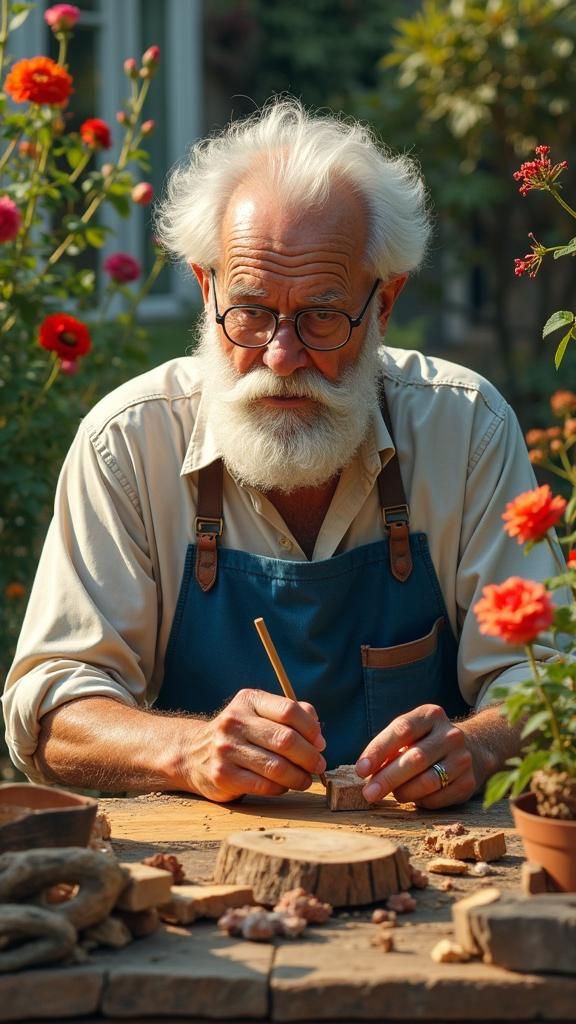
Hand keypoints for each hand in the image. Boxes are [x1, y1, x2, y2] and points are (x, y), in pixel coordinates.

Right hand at [186, 688, 326, 802]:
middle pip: (285, 740)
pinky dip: (281, 788)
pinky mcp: (223, 775)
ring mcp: (226, 749)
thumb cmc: (240, 734)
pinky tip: (284, 786)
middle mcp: (234, 721)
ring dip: (299, 777)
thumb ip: (293, 715)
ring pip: (277, 767)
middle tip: (318, 765)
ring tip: (305, 779)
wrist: (193, 754)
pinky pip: (264, 785)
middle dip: (309, 756)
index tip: (320, 743)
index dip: (311, 729)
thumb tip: (318, 735)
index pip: (289, 710)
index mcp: (248, 700)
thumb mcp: (260, 713)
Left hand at [355, 704, 478, 808]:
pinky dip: (421, 801)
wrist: (474, 749)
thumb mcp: (411, 733)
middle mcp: (450, 735)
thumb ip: (390, 747)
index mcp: (431, 715)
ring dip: (404, 792)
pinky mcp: (468, 783)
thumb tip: (366, 770)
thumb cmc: (427, 741)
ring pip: (428, 781)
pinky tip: (414, 798)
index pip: (402, 730)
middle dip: (387, 778)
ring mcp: (462, 759)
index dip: (379, 750)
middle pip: (415, 758)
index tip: (361, 769)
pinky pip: (438, 798)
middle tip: (369, 793)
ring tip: (393, 794)